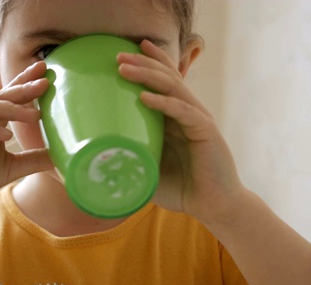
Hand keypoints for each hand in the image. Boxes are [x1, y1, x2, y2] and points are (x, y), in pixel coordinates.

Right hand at [0, 61, 52, 210]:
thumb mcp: (11, 167)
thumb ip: (34, 158)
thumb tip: (61, 154)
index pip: (11, 95)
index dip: (27, 83)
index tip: (47, 72)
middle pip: (3, 96)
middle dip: (25, 88)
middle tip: (45, 82)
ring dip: (13, 109)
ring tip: (35, 115)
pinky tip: (6, 135)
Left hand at [117, 41, 244, 223]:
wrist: (213, 206)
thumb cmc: (182, 189)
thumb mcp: (148, 170)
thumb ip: (130, 160)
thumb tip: (96, 161)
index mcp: (175, 118)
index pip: (162, 82)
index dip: (147, 63)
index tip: (124, 52)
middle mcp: (187, 113)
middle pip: (165, 78)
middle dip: (142, 63)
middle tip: (118, 55)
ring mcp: (198, 119)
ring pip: (173, 88)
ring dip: (148, 76)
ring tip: (124, 68)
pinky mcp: (206, 131)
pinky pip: (183, 111)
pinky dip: (164, 103)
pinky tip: (145, 97)